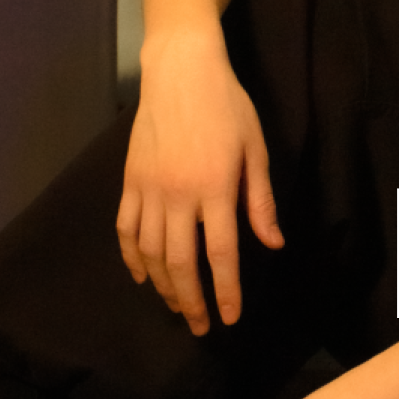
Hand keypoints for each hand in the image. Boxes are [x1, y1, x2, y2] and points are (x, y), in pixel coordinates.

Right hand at [115, 26, 284, 333]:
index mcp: (216, 188)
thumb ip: (261, 201)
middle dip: (191, 301)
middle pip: (180, 263)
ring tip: (177, 306)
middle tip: (201, 327)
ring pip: (150, 253)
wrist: (181, 71)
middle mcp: (178, 195)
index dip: (226, 291)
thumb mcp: (256, 149)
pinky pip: (125, 230)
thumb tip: (273, 244)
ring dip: (163, 286)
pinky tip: (142, 276)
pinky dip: (132, 258)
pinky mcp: (129, 181)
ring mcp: (149, 189)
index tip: (230, 318)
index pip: (220, 254)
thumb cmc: (228, 107)